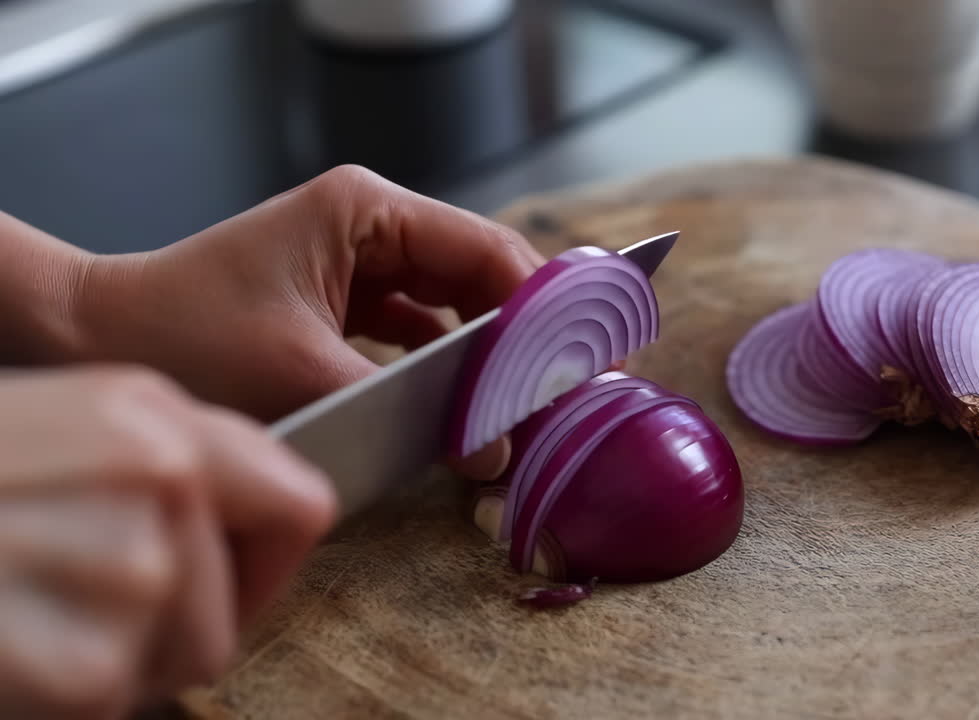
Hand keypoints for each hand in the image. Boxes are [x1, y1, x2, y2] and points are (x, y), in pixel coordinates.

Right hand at [0, 366, 334, 718]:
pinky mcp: (91, 664)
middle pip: (233, 603)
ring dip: (109, 661)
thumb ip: (158, 465)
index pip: (299, 505)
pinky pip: (109, 704)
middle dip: (165, 625)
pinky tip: (7, 647)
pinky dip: (57, 698)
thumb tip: (229, 522)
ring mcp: (137, 569)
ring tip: (24, 615)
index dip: (263, 564)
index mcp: (154, 416)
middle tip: (65, 602)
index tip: (226, 584)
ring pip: (182, 657)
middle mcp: (166, 478)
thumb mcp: (52, 426)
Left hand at [77, 166, 544, 480]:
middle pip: (480, 274)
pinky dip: (444, 366)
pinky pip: (418, 328)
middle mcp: (371, 224)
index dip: (545, 303)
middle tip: (563, 393)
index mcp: (367, 211)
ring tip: (523, 406)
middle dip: (521, 334)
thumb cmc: (185, 339)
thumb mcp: (308, 375)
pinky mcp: (343, 298)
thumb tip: (497, 448)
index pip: (487, 251)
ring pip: (454, 303)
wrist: (96, 338)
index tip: (586, 355)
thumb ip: (413, 407)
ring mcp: (358, 260)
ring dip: (486, 353)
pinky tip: (468, 405)